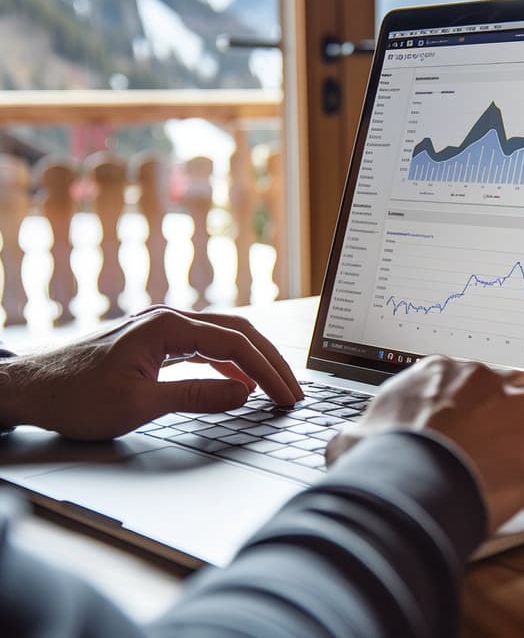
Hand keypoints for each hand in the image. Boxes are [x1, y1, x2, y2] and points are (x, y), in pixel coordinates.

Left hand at [0, 306, 302, 439]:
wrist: (30, 390)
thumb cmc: (74, 397)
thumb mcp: (138, 404)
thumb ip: (196, 397)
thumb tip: (244, 393)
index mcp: (167, 326)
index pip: (236, 344)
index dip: (267, 371)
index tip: (287, 397)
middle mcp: (169, 318)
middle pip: (238, 332)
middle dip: (271, 361)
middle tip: (294, 391)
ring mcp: (163, 328)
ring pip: (225, 337)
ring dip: (253, 362)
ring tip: (276, 388)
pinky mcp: (156, 342)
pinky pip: (205, 348)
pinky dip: (229, 365)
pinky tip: (239, 384)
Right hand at [327, 355, 523, 531]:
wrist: (409, 480)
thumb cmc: (382, 458)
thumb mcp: (356, 435)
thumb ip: (360, 430)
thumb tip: (345, 440)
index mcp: (440, 371)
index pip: (471, 373)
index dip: (478, 396)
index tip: (476, 412)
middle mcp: (482, 379)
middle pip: (514, 377)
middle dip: (516, 399)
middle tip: (515, 422)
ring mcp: (513, 407)